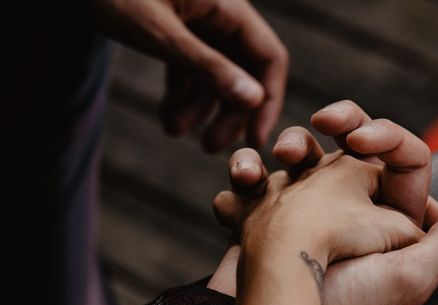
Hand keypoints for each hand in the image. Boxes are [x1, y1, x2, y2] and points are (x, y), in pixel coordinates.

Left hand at [95, 0, 287, 150]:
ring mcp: (195, 19)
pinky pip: (189, 66)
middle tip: (209, 148)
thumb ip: (207, 67)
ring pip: (214, 72)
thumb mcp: (159, 32)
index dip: (268, 100)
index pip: (269, 57)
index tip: (255, 140)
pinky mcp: (174, 27)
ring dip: (197, 106)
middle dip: (227, 111)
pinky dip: (180, 92)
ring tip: (171, 129)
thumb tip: (254, 101)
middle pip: (243, 70)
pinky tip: (166, 115)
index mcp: (227, 5)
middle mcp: (218, 12)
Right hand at [210, 101, 437, 304]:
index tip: (358, 139)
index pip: (405, 162)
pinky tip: (244, 182)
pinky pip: (262, 184)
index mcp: (391, 225)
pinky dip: (246, 176)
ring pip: (305, 159)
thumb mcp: (411, 278)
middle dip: (339, 127)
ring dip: (288, 146)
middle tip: (323, 120)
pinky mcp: (267, 223)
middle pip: (354, 150)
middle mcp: (354, 217)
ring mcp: (308, 218)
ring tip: (269, 160)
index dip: (387, 137)